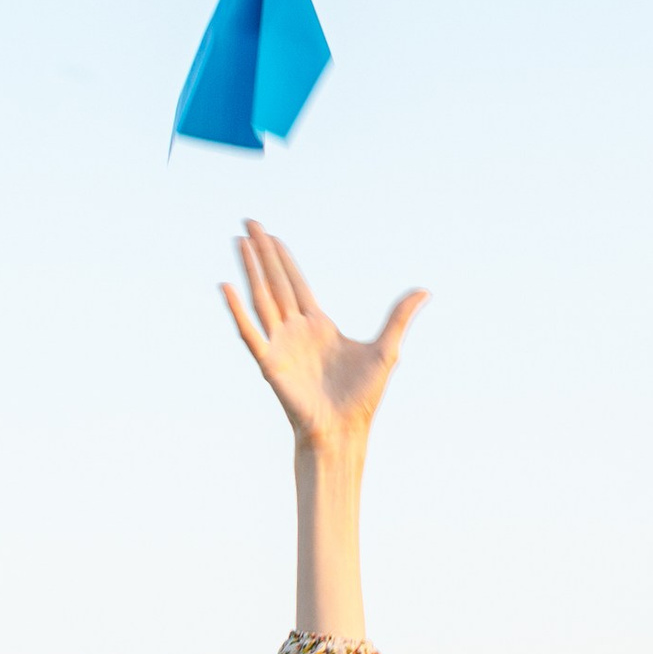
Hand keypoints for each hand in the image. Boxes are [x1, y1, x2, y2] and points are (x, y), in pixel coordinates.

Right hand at [223, 224, 426, 458]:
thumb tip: (425, 290)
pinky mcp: (269, 362)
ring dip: (250, 270)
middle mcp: (295, 330)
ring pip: (261, 298)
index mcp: (318, 325)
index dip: (283, 258)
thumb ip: (399, 317)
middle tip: (248, 223)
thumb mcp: (386, 349)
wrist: (344, 430)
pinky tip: (227, 286)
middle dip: (262, 252)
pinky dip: (237, 310)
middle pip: (275, 282)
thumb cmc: (362, 397)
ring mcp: (280, 344)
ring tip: (239, 243)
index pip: (296, 283)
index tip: (270, 235)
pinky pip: (250, 332)